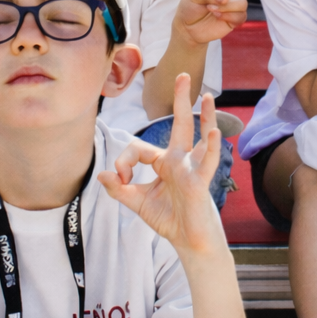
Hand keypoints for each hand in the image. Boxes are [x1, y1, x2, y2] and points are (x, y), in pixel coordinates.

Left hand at [99, 74, 226, 256]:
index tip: (119, 180)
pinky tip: (214, 132)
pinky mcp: (199, 182)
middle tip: (182, 75)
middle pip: (180, 124)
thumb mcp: (138, 203)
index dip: (123, 162)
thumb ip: (120, 190)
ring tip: (208, 96)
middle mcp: (180, 160)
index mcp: (164, 163)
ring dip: (205, 116)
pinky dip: (211, 147)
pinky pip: (207, 162)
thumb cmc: (169, 219)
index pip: (139, 149)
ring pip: (199, 137)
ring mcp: (191, 169)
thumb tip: (103, 175)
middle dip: (180, 99)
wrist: (188, 242)